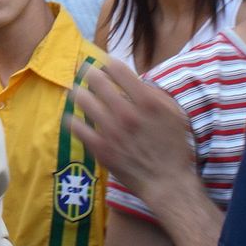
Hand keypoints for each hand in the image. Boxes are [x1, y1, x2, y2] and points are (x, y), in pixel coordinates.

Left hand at [67, 62, 196, 198]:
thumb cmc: (174, 148)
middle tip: (86, 73)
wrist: (167, 182)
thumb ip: (154, 94)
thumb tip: (135, 80)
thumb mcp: (173, 114)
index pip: (117, 68)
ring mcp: (110, 130)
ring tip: (77, 91)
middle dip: (89, 73)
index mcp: (146, 101)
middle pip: (96, 80)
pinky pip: (75, 126)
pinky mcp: (99, 147)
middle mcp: (126, 112)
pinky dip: (72, 118)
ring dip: (78, 92)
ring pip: (82, 99)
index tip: (105, 65)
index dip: (108, 63)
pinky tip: (73, 117)